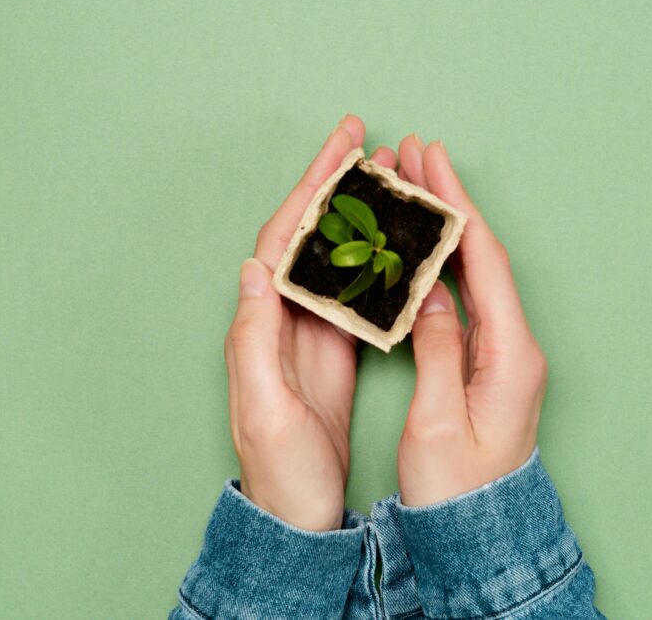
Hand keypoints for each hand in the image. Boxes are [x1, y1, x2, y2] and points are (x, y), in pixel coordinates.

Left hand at [224, 115, 398, 529]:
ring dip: (358, 211)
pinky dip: (376, 256)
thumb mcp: (264, 408)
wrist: (297, 512)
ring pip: (336, 253)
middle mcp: (283, 317)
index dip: (311, 189)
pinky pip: (357, 288)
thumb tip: (255, 269)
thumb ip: (255, 339)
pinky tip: (396, 239)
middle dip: (334, 183)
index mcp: (262, 322)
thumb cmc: (279, 469)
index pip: (285, 239)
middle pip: (310, 234)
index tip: (340, 148)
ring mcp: (311, 331)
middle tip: (363, 139)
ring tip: (385, 175)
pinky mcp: (335, 349)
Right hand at [395, 136, 547, 506]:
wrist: (480, 530)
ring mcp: (503, 354)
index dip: (457, 208)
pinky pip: (465, 299)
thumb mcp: (440, 420)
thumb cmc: (459, 487)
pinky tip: (420, 248)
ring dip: (444, 229)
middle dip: (450, 203)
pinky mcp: (486, 364)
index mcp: (511, 354)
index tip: (433, 165)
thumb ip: (437, 350)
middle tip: (419, 156)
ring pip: (473, 274)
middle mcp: (514, 347)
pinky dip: (441, 265)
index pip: (483, 262)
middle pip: (482, 257)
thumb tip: (429, 294)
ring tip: (414, 188)